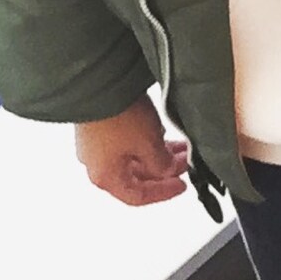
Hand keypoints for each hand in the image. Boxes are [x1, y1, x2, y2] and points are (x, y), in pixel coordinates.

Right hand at [74, 92, 189, 205]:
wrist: (98, 82)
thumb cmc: (116, 115)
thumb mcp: (149, 145)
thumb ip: (162, 164)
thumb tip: (167, 170)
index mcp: (105, 176)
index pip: (137, 197)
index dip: (163, 193)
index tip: (181, 185)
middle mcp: (97, 164)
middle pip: (136, 176)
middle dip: (164, 169)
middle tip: (184, 161)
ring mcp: (96, 145)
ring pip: (133, 157)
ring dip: (157, 153)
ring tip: (179, 145)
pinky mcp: (99, 126)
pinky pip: (126, 141)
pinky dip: (145, 141)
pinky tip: (159, 131)